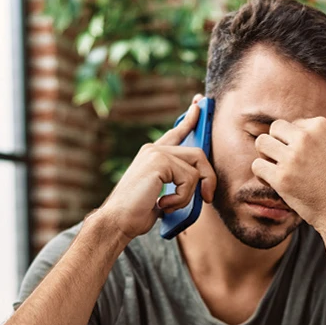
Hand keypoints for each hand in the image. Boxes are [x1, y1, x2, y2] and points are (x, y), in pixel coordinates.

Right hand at [93, 97, 216, 240]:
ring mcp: (156, 153)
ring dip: (190, 193)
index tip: (199, 103)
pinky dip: (182, 198)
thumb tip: (203, 185)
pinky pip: (190, 178)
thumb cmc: (137, 212)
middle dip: (209, 176)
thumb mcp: (162, 194)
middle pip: (198, 153)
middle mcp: (154, 149)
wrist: (117, 221)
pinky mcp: (159, 161)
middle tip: (207, 197)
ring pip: (196, 168)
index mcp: (153, 154)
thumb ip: (177, 183)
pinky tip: (162, 204)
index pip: (176, 132)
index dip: (190, 118)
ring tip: (172, 205)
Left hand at [251, 117, 325, 233]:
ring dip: (266, 156)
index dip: (292, 141)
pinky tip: (275, 183)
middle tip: (285, 162)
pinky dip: (262, 175)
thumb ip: (314, 136)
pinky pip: (257, 166)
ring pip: (261, 143)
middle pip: (274, 128)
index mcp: (320, 126)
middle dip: (276, 144)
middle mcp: (306, 137)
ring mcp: (293, 157)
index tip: (303, 158)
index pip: (291, 124)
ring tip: (278, 170)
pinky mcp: (282, 177)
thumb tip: (294, 127)